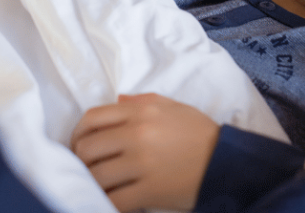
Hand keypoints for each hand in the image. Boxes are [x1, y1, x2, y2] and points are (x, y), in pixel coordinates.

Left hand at [70, 93, 220, 211]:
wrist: (227, 162)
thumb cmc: (199, 133)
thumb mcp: (173, 107)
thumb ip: (142, 101)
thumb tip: (117, 101)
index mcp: (142, 111)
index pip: (92, 117)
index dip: (78, 133)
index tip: (79, 145)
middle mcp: (138, 134)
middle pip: (88, 147)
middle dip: (79, 160)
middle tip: (84, 169)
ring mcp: (143, 163)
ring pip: (96, 175)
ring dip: (90, 183)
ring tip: (94, 186)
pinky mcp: (150, 190)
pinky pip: (114, 200)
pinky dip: (105, 203)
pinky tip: (108, 201)